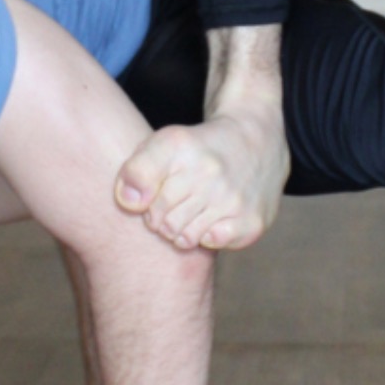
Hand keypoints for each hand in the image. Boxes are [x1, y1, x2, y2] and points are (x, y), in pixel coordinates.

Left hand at [115, 109, 288, 249]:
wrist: (255, 141)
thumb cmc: (199, 150)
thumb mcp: (164, 144)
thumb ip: (136, 171)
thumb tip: (129, 204)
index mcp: (181, 148)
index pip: (143, 198)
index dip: (146, 202)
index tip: (158, 193)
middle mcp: (209, 172)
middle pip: (163, 223)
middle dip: (163, 220)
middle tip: (178, 205)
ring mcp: (233, 199)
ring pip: (186, 238)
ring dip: (184, 230)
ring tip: (194, 211)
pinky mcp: (251, 221)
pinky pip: (212, 243)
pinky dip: (209, 235)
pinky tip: (215, 217)